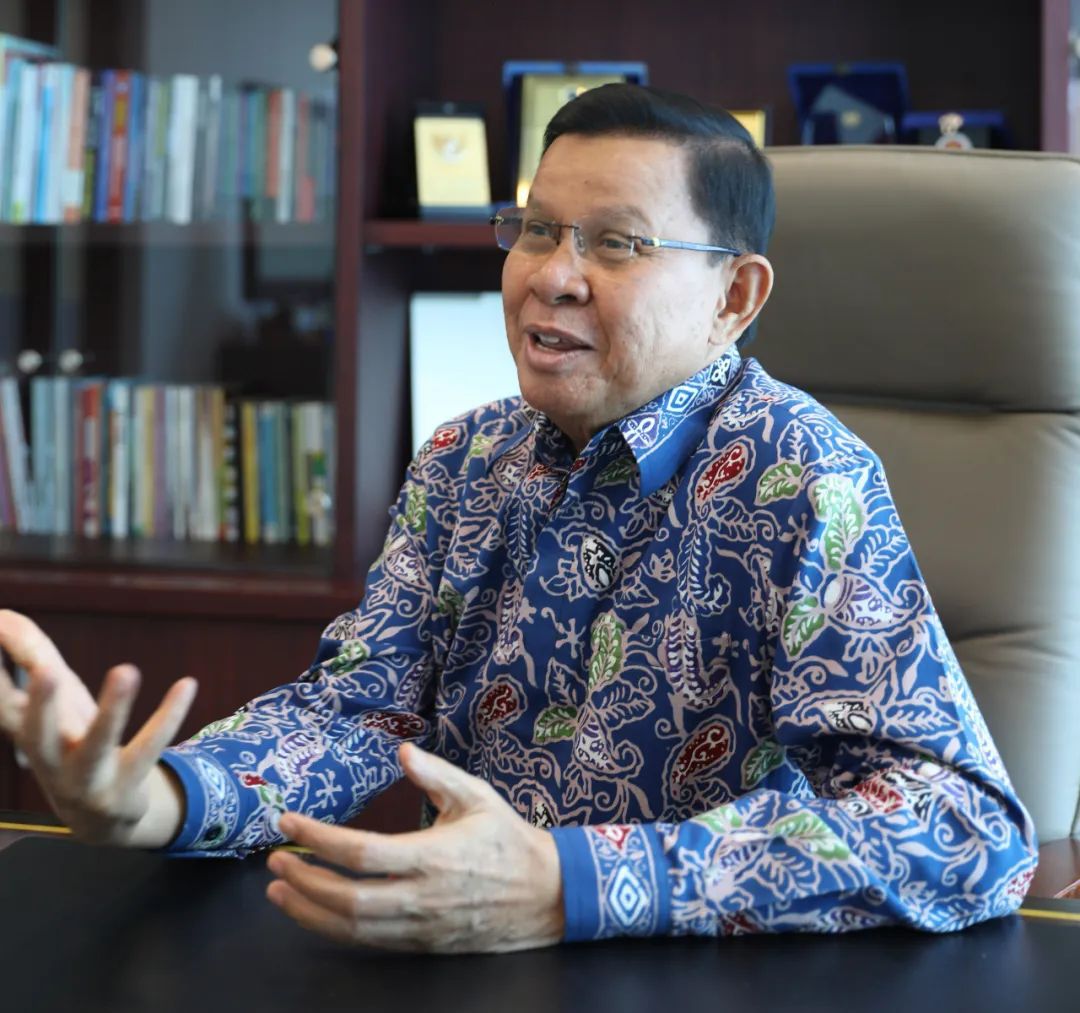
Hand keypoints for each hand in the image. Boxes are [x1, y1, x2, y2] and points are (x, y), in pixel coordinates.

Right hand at [0, 610, 195, 846]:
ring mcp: (87, 778)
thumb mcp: (54, 702)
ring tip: (126, 670)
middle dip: (42, 704)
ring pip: (98, 744)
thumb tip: (3, 614)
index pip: (6, 708)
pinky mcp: (126, 784)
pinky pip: (151, 746)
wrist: (100, 820)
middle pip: (39, 735)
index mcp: (28, 737)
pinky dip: (170, 715)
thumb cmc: (70, 743)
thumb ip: (29, 656)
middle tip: (46, 670)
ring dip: (112, 710)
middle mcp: (50, 761)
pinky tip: (187, 684)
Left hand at [266, 742, 564, 952]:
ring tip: (279, 891)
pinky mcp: (421, 944)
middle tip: (274, 860)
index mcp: (435, 856)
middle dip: (303, 880)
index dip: (319, 838)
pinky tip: (314, 911)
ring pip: (352, 928)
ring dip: (308, 911)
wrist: (544, 895)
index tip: (288, 823)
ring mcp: (421, 927)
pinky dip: (333, 928)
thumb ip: (437, 774)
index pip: (362, 852)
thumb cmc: (507, 839)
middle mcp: (423, 897)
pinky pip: (368, 942)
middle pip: (348, 898)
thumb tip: (401, 751)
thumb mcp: (477, 796)